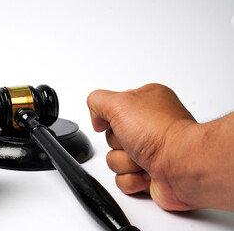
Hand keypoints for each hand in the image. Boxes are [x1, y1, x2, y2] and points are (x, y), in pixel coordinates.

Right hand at [87, 83, 197, 210]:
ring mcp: (151, 151)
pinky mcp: (150, 174)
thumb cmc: (161, 134)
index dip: (109, 119)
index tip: (116, 122)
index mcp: (146, 102)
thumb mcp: (119, 103)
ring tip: (144, 160)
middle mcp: (149, 126)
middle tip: (134, 142)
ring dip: (125, 163)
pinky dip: (133, 180)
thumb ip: (97, 101)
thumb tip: (96, 117)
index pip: (112, 109)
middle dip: (118, 145)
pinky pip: (124, 180)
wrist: (185, 167)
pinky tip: (147, 173)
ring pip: (115, 160)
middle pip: (111, 138)